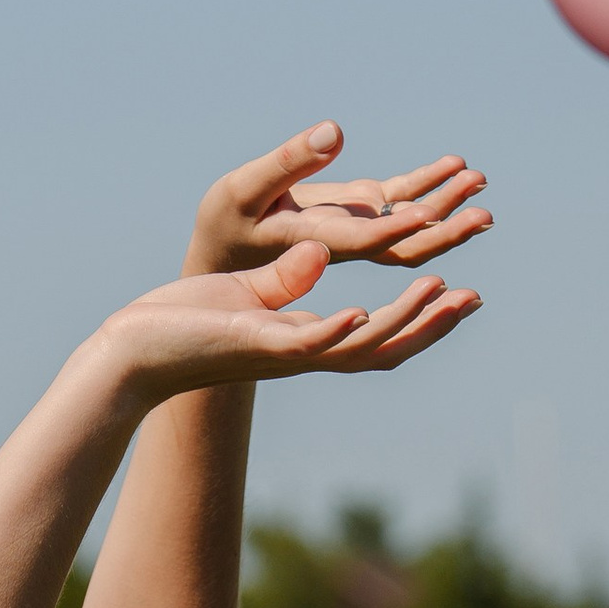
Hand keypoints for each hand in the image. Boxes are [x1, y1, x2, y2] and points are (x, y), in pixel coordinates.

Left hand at [99, 242, 479, 402]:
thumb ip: (289, 279)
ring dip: (402, 320)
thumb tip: (322, 255)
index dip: (422, 318)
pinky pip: (304, 342)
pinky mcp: (252, 345)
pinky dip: (335, 329)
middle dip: (432, 325)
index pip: (379, 333)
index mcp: (306, 338)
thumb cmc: (185, 323)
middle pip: (386, 347)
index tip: (460, 291)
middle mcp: (304, 351)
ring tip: (440, 291)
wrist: (134, 352)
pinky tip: (361, 310)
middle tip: (474, 298)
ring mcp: (281, 352)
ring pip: (358, 346)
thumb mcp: (248, 294)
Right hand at [185, 122, 490, 277]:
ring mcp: (357, 226)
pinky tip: (455, 165)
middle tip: (483, 212)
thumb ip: (288, 161)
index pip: (364, 241)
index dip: (396, 230)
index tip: (428, 214)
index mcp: (316, 241)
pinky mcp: (358, 211)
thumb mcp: (243, 188)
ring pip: (411, 222)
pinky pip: (400, 199)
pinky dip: (428, 183)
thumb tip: (335, 132)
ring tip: (478, 177)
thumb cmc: (226, 221)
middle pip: (404, 245)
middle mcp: (346, 240)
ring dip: (446, 203)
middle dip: (444, 229)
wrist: (223, 250)